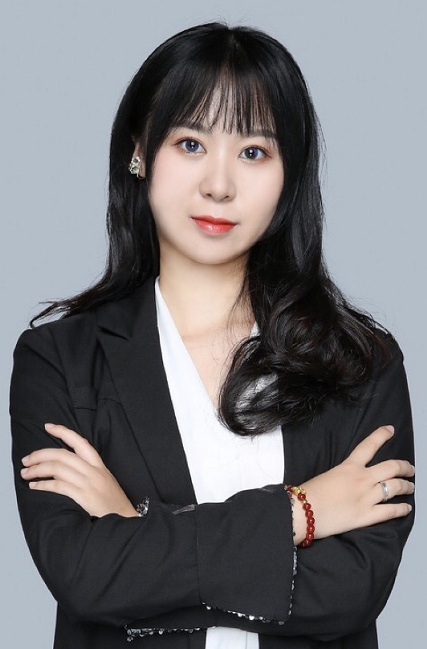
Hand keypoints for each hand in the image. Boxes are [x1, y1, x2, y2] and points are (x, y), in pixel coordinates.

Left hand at [21, 423, 138, 517]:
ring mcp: (89, 484)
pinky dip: (43, 485)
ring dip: (37, 470)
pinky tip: (34, 486)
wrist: (125, 519)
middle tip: (26, 459)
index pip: (80, 442)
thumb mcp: (105, 480)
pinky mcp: (84, 497)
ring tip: (26, 473)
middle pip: (62, 455)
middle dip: (40, 455)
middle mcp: (94, 471)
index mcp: (99, 465)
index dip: (63, 432)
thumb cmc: (113, 502)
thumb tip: (63, 466)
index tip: (48, 427)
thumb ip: (89, 471)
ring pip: (58, 469)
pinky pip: (59, 486)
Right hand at [292, 425, 414, 542]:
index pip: (369, 445)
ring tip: (410, 486)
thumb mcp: (326, 475)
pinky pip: (391, 511)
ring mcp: (366, 497)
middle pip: (392, 467)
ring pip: (395, 487)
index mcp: (349, 467)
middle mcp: (361, 479)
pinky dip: (402, 509)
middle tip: (410, 468)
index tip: (390, 429)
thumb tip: (347, 481)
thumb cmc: (308, 494)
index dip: (382, 435)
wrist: (302, 512)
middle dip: (405, 467)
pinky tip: (407, 508)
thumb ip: (342, 475)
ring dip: (406, 486)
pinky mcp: (366, 516)